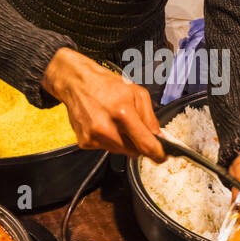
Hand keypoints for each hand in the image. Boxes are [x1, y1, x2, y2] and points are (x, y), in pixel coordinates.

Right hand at [42, 48, 164, 160]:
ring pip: (120, 151)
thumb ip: (150, 117)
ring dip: (123, 141)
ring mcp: (94, 136)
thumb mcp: (137, 93)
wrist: (77, 83)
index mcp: (122, 112)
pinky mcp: (85, 142)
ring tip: (116, 122)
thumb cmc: (106, 85)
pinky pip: (106, 149)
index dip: (157, 153)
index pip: (145, 144)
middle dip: (138, 142)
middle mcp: (106, 127)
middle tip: (133, 126)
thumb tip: (158, 136)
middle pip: (133, 151)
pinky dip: (109, 140)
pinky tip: (105, 125)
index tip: (162, 157)